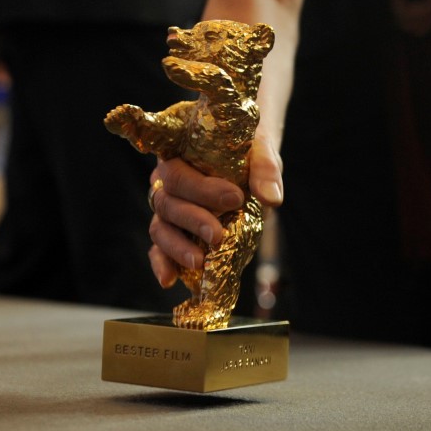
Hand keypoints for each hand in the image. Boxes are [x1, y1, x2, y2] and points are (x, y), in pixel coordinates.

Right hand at [147, 135, 283, 287]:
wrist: (247, 159)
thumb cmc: (247, 150)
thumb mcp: (260, 151)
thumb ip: (264, 170)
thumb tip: (272, 199)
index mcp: (178, 153)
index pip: (178, 172)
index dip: (202, 189)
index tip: (235, 198)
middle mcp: (165, 180)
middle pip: (167, 202)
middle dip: (193, 220)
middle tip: (218, 235)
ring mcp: (167, 207)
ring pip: (160, 228)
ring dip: (177, 247)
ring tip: (199, 262)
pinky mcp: (173, 230)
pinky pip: (159, 248)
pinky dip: (162, 264)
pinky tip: (170, 279)